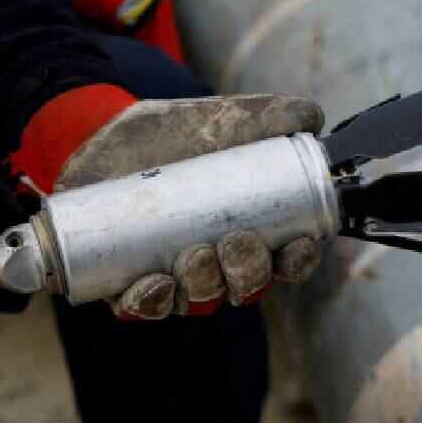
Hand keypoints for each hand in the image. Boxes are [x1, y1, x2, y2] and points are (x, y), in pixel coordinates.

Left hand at [59, 94, 326, 319]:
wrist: (109, 128)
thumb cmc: (179, 130)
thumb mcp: (226, 117)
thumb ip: (272, 114)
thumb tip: (312, 120)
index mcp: (252, 233)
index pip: (286, 261)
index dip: (297, 262)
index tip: (295, 248)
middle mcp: (216, 263)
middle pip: (244, 287)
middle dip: (247, 273)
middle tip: (235, 242)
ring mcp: (172, 275)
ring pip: (197, 300)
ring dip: (203, 286)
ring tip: (195, 255)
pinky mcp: (125, 280)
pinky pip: (138, 308)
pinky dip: (149, 303)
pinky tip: (156, 284)